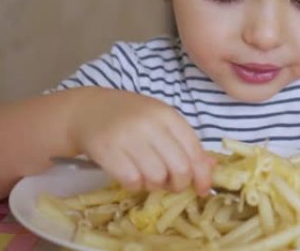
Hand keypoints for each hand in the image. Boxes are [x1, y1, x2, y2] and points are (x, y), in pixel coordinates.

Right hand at [68, 89, 214, 195]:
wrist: (88, 110)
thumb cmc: (130, 117)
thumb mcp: (160, 122)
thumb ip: (184, 143)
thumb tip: (211, 168)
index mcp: (167, 115)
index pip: (194, 150)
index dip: (202, 174)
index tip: (202, 189)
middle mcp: (150, 124)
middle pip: (179, 168)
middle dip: (179, 184)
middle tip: (170, 184)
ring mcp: (127, 137)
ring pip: (157, 177)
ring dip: (155, 185)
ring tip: (147, 176)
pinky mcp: (107, 150)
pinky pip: (132, 181)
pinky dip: (135, 186)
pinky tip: (130, 176)